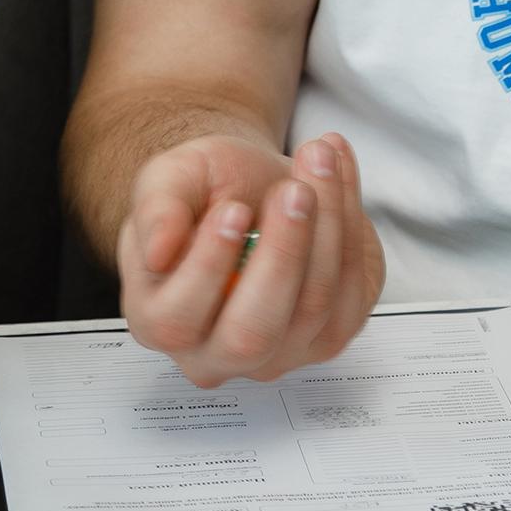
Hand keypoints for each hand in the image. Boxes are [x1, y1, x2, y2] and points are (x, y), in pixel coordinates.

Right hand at [118, 128, 384, 385]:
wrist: (253, 185)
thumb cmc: (207, 190)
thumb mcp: (169, 178)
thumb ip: (157, 208)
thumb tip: (159, 250)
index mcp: (160, 319)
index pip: (179, 319)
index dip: (209, 266)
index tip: (234, 208)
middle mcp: (217, 352)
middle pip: (253, 333)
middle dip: (282, 254)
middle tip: (294, 191)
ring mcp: (279, 351)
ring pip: (313, 308)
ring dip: (328, 224)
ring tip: (319, 158)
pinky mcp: (331, 332)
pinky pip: (353, 292)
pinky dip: (353, 225)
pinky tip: (338, 176)